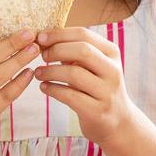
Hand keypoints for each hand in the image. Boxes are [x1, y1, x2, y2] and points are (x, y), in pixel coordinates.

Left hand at [35, 28, 134, 145]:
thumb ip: (76, 52)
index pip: (84, 34)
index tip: (41, 37)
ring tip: (38, 73)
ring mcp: (107, 91)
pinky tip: (44, 88)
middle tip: (41, 55)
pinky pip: (69, 96)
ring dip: (50, 71)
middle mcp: (113, 70)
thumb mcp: (95, 66)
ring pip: (74, 73)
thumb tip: (46, 38)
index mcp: (112, 53)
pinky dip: (52, 89)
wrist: (118, 121)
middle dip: (56, 50)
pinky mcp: (97, 111)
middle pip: (82, 50)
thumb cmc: (98, 88)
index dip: (59, 34)